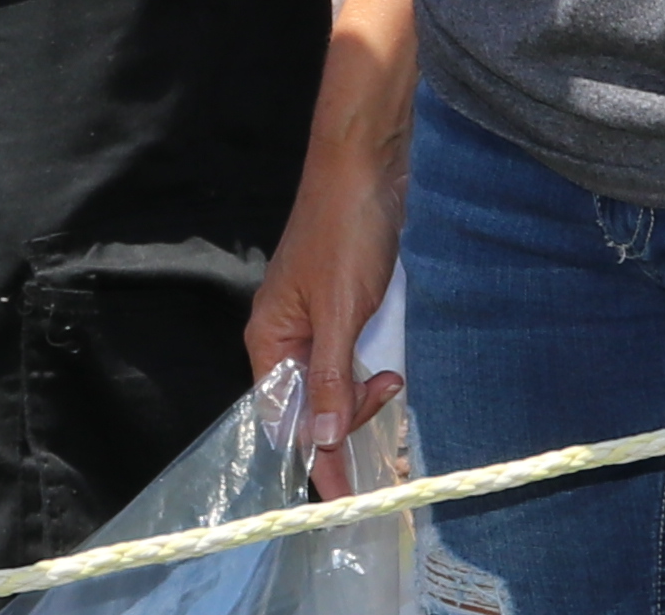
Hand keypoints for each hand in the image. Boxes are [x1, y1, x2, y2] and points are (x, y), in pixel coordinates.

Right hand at [242, 50, 412, 493]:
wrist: (366, 163)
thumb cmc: (345, 232)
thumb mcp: (341, 311)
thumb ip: (330, 378)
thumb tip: (320, 441)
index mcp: (269, 339)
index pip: (286, 420)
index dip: (318, 459)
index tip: (349, 500)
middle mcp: (284, 335)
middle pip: (310, 405)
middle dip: (349, 415)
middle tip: (390, 393)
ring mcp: (313, 320)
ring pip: (334, 382)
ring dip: (364, 393)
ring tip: (394, 380)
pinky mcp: (341, 306)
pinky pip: (352, 357)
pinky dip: (370, 369)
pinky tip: (389, 369)